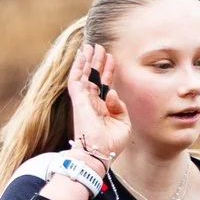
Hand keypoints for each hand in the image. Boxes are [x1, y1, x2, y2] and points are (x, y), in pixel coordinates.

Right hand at [65, 42, 130, 164]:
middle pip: (94, 77)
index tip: (111, 58)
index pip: (104, 85)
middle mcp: (92, 103)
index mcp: (102, 108)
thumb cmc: (111, 144)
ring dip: (87, 60)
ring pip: (84, 76)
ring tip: (91, 46)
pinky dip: (78, 67)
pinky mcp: (78, 101)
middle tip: (99, 47)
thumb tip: (112, 92)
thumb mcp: (123, 123)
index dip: (108, 71)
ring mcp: (84, 101)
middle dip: (97, 62)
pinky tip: (81, 55)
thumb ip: (119, 106)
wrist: (99, 154)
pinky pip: (76, 80)